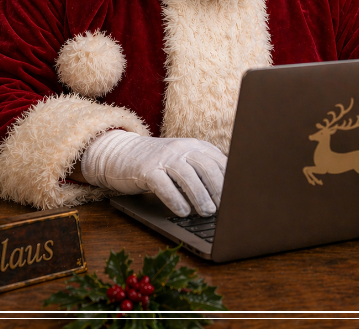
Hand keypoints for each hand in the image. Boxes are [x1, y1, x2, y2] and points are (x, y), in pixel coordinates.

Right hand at [81, 131, 226, 216]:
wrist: (122, 153)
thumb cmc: (159, 163)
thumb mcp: (183, 160)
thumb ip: (202, 170)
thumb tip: (227, 194)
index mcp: (194, 146)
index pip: (218, 161)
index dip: (229, 180)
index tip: (237, 197)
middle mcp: (181, 148)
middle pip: (206, 167)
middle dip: (218, 189)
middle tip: (223, 208)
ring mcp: (163, 157)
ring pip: (187, 176)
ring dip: (200, 196)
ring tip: (207, 212)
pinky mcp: (146, 169)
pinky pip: (163, 185)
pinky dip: (175, 199)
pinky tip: (182, 211)